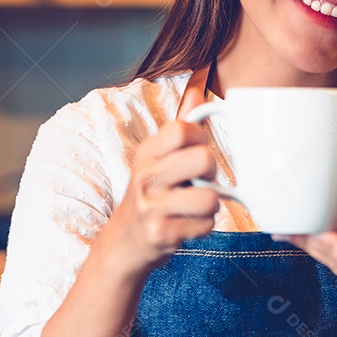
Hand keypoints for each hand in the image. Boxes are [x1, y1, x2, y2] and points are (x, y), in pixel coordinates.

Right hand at [96, 87, 221, 277]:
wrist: (123, 244)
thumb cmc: (150, 196)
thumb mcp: (157, 159)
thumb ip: (180, 127)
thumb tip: (197, 92)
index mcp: (147, 152)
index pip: (182, 129)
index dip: (201, 138)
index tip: (197, 151)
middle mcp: (146, 176)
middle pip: (204, 160)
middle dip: (212, 173)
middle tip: (200, 182)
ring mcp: (151, 206)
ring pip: (211, 198)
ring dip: (210, 206)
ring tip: (193, 206)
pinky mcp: (161, 234)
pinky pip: (206, 225)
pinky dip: (203, 227)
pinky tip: (187, 225)